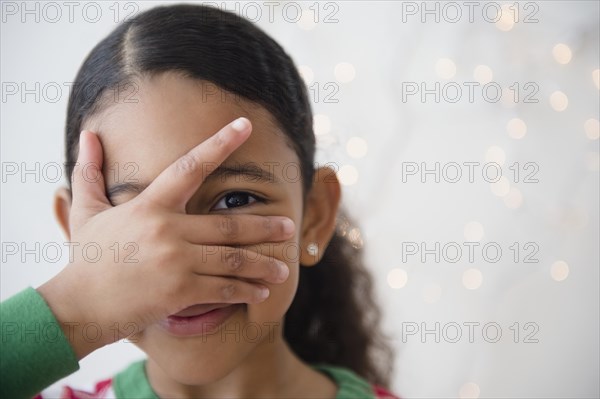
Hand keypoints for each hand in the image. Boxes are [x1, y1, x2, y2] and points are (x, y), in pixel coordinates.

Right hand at [37, 117, 293, 358]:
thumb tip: (87, 135)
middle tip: (289, 226)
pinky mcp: (180, 292)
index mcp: (150, 206)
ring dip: (263, 265)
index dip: (220, 143)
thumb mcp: (86, 212)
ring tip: (283, 269)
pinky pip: (223, 289)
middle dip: (264, 226)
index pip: (190, 166)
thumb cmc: (86, 259)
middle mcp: (168, 230)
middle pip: (230, 224)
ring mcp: (177, 262)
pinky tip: (260, 293)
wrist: (77, 307)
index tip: (245, 125)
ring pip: (233, 259)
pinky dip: (245, 291)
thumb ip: (89, 172)